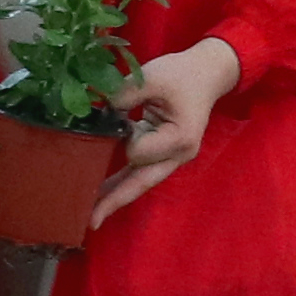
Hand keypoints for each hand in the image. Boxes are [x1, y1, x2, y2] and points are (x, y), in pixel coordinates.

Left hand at [90, 36, 246, 222]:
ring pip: (139, 183)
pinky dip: (120, 181)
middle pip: (141, 184)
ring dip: (114, 194)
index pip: (138, 152)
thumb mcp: (151, 77)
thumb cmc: (182, 74)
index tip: (118, 118)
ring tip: (88, 212)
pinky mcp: (164, 154)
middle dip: (115, 200)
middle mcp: (178, 155)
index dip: (121, 139)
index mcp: (180, 138)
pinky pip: (139, 173)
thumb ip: (123, 95)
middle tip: (91, 221)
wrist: (207, 74)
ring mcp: (172, 158)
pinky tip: (101, 191)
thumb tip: (95, 113)